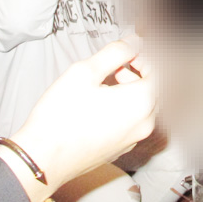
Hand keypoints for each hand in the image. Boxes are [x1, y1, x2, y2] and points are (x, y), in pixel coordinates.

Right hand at [0, 40, 155, 201]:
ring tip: (106, 83)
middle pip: (156, 88)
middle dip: (140, 71)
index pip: (160, 70)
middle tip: (115, 65)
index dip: (144, 55)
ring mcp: (134, 139)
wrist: (43, 159)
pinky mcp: (121, 148)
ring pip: (146, 105)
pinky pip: (135, 121)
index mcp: (141, 102)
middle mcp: (145, 123)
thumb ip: (116, 52)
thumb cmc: (61, 116)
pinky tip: (102, 104)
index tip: (125, 51)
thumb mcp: (85, 71)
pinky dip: (127, 106)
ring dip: (133, 88)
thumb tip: (134, 42)